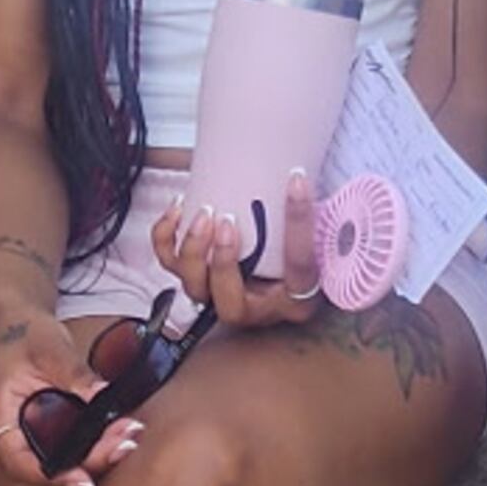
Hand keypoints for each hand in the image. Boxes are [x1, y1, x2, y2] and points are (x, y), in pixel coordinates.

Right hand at [0, 309, 145, 485]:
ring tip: (127, 439)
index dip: (48, 477)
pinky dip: (98, 443)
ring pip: (64, 461)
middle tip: (121, 448)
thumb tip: (102, 394)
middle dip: (86, 467)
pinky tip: (122, 432)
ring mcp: (36, 434)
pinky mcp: (55, 429)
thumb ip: (73, 373)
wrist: (21, 322)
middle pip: (46, 469)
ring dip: (97, 457)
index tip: (82, 480)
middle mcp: (16, 434)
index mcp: (2, 418)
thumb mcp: (48, 348)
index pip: (18, 462)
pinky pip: (74, 446)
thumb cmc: (23, 334)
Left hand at [151, 177, 326, 335]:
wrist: (281, 260)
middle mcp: (257, 309)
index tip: (296, 181)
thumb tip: (306, 176)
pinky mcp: (197, 280)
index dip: (298, 222)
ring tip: (203, 214)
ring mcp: (222, 298)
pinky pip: (172, 265)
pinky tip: (178, 209)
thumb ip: (316, 219)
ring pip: (196, 289)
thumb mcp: (320, 239)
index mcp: (297, 299)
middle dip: (223, 263)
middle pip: (232, 303)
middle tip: (228, 222)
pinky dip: (166, 238)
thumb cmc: (302, 248)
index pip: (299, 265)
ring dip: (194, 251)